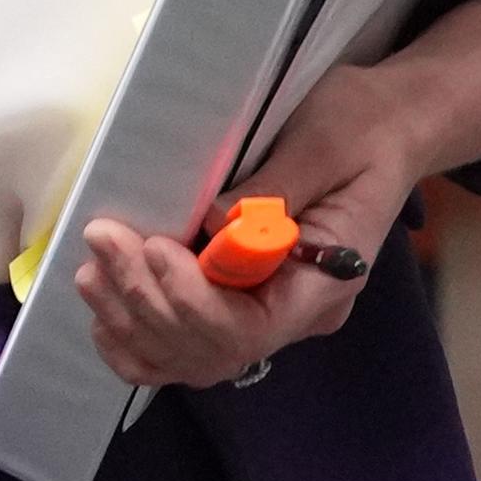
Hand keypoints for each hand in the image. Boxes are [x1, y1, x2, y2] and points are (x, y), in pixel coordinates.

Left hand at [72, 0, 480, 391]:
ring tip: (91, 267)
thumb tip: (209, 227)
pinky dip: (139, 338)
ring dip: (132, 319)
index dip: (191, 299)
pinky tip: (104, 310)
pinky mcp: (243, 299)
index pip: (249, 327)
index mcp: (325, 282)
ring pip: (190, 355)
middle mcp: (296, 313)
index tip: (152, 245)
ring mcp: (269, 313)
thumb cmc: (363, 125)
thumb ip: (273, 189)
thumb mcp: (326, 140)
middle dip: (147, 299)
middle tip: (103, 237)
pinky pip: (186, 345)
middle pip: (211, 347)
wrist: (388, 126)